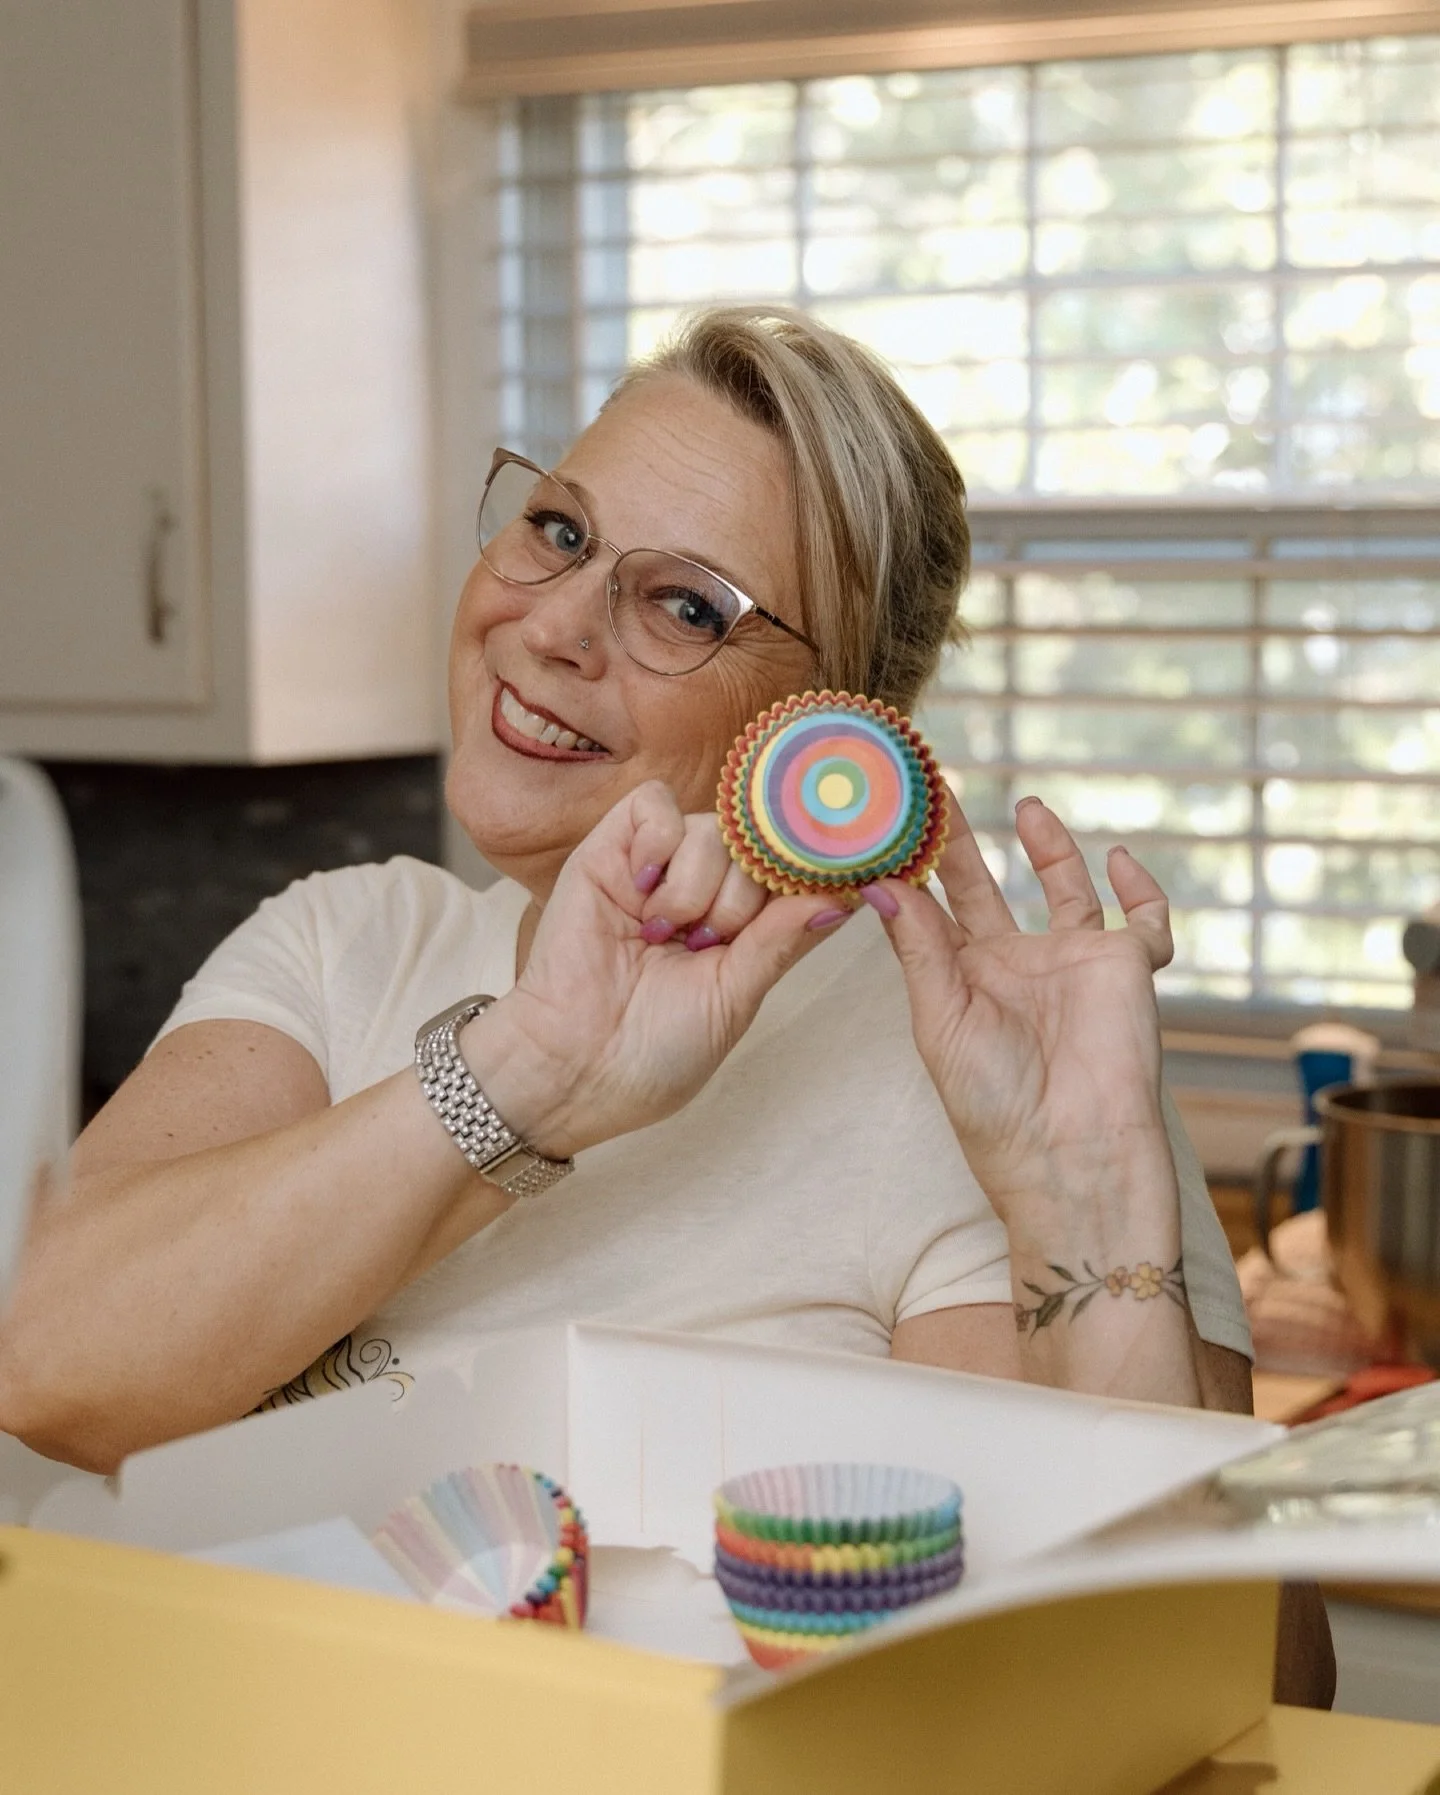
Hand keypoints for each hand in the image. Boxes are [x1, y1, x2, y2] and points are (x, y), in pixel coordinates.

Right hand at [464, 781, 850, 1155]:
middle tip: (703, 946)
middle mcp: (702, 887)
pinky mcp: (609, 850)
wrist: (576, 1066)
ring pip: (712, 827)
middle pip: (756, 843)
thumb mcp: (737, 996)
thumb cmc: (654, 1049)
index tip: (819, 885)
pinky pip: (654, 805)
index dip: (802, 872)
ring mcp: (655, 865)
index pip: (788, 868)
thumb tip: (844, 895)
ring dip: (697, 885)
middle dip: (740, 900)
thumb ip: (783, 939)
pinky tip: (644, 892)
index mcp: (738, 924)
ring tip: (662, 934)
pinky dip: (660, 843)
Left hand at [867, 792, 1177, 1255]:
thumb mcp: (942, 1021)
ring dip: (1049, 848)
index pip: (930, 908)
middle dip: (961, 842)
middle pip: (984, 887)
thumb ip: (919, 948)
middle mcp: (1014, 966)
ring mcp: (1071, 964)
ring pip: (1064, 891)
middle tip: (936, 788)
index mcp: (961, 981)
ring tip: (1025, 805)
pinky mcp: (1126, 970)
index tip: (886, 817)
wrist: (1072, 1154)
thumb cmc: (995, 1105)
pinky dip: (1142, 892)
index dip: (911, 864)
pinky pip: (1143, 922)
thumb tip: (880, 882)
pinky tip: (1119, 860)